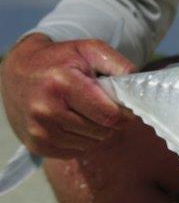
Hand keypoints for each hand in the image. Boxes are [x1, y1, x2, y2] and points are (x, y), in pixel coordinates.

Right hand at [1, 34, 135, 157]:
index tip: (124, 107)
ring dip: (95, 131)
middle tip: (100, 106)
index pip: (110, 115)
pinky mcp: (36, 145)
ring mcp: (39, 130)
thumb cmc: (60, 60)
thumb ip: (118, 63)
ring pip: (91, 144)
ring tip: (84, 112)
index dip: (124, 114)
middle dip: (109, 121)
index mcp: (62, 84)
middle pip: (102, 132)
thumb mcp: (89, 50)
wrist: (17, 72)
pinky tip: (71, 122)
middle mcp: (46, 110)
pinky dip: (81, 140)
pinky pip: (75, 152)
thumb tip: (137, 85)